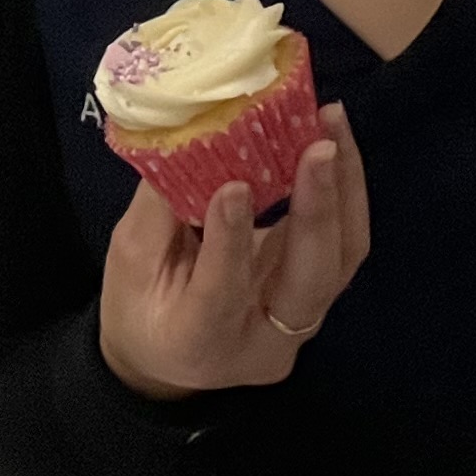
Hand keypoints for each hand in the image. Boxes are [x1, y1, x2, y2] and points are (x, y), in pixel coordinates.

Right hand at [98, 105, 369, 399]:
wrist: (169, 354)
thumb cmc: (139, 305)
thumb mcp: (129, 260)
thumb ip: (159, 207)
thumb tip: (187, 135)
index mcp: (199, 341)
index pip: (222, 294)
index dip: (229, 240)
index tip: (234, 185)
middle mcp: (264, 343)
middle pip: (310, 281)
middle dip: (319, 209)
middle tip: (319, 145)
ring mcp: (300, 324)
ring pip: (342, 258)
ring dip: (345, 187)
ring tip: (332, 121)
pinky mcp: (318, 296)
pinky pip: (344, 244)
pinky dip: (344, 190)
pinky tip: (333, 141)